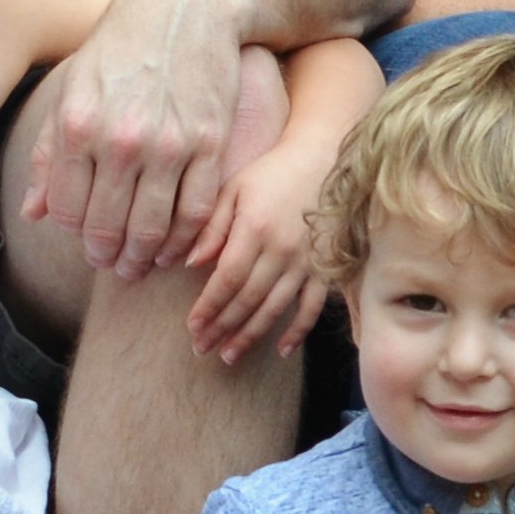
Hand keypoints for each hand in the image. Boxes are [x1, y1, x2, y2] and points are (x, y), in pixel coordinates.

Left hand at [19, 0, 251, 280]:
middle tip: (113, 265)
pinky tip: (178, 247)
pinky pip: (196, 212)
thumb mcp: (72, 88)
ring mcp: (168, 144)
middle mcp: (119, 139)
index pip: (67, 210)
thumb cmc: (123, 46)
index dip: (75, 235)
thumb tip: (34, 212)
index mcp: (76, 125)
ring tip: (141, 264)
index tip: (86, 240)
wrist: (188, 4)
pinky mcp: (209, 143)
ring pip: (153, 230)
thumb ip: (48, 153)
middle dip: (108, 256)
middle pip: (108, 228)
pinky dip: (186, 241)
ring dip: (144, 257)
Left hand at [180, 120, 340, 368]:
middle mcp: (281, 251)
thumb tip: (188, 264)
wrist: (323, 158)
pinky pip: (312, 307)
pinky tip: (279, 349)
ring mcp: (306, 262)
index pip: (226, 279)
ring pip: (274, 309)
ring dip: (250, 335)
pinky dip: (297, 331)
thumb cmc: (271, 172)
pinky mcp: (326, 269)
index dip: (208, 307)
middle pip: (247, 300)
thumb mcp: (234, 189)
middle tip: (201, 348)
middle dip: (221, 328)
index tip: (191, 327)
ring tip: (228, 355)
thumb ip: (211, 227)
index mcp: (255, 230)